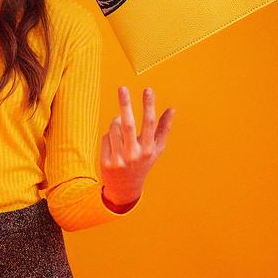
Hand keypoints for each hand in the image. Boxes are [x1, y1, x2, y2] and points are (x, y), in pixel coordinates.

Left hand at [100, 86, 174, 205]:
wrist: (125, 189)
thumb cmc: (143, 163)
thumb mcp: (156, 149)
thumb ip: (163, 129)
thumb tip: (172, 109)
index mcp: (148, 150)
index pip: (149, 124)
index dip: (149, 106)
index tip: (148, 90)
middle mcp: (134, 154)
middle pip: (128, 124)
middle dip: (125, 104)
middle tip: (122, 88)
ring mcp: (119, 159)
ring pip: (114, 128)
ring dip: (116, 122)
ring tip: (121, 129)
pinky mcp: (106, 162)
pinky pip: (106, 137)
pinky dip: (110, 136)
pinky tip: (114, 146)